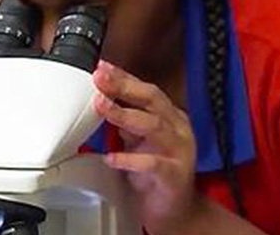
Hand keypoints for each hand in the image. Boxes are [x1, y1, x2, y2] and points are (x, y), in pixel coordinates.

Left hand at [93, 60, 198, 234]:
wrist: (174, 211)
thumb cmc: (153, 172)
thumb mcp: (136, 139)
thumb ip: (124, 117)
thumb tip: (101, 95)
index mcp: (169, 117)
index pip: (146, 89)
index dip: (123, 77)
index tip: (101, 67)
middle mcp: (178, 129)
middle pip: (152, 99)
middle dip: (123, 87)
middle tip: (99, 79)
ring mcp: (180, 152)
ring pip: (153, 125)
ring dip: (123, 114)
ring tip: (101, 107)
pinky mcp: (175, 176)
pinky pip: (153, 164)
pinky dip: (130, 159)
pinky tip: (111, 157)